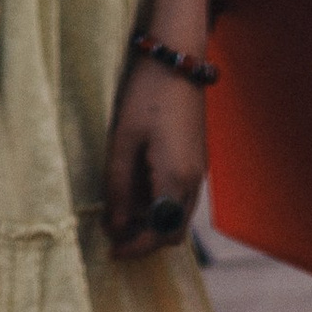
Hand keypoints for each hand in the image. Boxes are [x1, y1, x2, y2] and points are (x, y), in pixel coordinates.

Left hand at [104, 52, 207, 254]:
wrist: (177, 60)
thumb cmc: (146, 96)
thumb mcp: (123, 142)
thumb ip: (119, 187)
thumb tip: (116, 226)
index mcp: (177, 179)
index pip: (160, 234)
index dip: (136, 249)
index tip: (112, 251)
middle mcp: (194, 181)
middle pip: (174, 232)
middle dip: (146, 240)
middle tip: (116, 234)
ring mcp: (199, 170)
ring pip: (180, 215)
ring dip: (153, 222)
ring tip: (121, 211)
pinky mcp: (197, 159)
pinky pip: (181, 196)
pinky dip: (161, 205)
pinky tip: (137, 189)